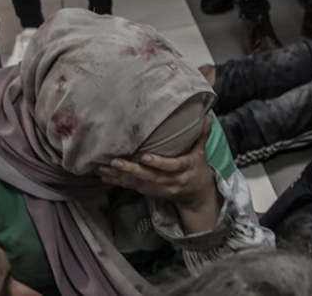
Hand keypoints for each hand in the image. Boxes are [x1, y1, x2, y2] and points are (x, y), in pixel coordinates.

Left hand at [98, 116, 216, 210]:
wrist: (197, 195)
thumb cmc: (197, 168)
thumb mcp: (201, 152)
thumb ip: (202, 135)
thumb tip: (207, 116)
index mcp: (185, 168)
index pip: (172, 166)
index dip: (159, 163)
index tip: (145, 157)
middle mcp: (172, 181)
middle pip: (151, 178)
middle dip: (132, 171)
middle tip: (115, 162)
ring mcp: (161, 189)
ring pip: (139, 184)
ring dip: (120, 177)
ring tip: (103, 169)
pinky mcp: (151, 193)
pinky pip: (134, 188)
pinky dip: (119, 182)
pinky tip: (106, 176)